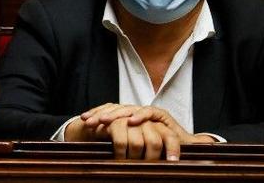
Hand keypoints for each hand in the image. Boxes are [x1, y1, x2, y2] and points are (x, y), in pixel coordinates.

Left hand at [66, 103, 212, 160]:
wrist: (180, 150)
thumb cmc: (155, 153)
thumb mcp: (131, 150)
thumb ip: (119, 147)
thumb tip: (100, 155)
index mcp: (127, 120)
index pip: (109, 114)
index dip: (96, 116)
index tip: (83, 122)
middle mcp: (136, 114)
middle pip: (116, 110)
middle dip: (101, 114)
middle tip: (88, 121)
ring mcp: (147, 113)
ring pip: (129, 109)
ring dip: (116, 114)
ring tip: (103, 120)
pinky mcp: (161, 115)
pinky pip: (150, 112)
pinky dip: (141, 116)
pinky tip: (131, 121)